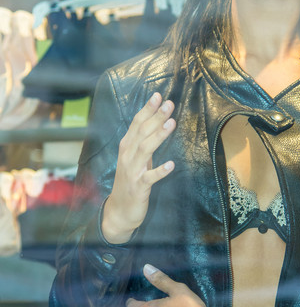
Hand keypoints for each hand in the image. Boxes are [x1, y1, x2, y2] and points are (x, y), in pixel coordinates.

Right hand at [102, 92, 174, 242]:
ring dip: (159, 136)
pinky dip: (160, 171)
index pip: (137, 123)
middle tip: (170, 104)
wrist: (120, 210)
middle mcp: (128, 156)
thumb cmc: (130, 181)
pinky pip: (149, 178)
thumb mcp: (135, 158)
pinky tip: (171, 165)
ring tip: (172, 123)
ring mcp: (132, 171)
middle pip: (142, 132)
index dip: (148, 109)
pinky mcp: (139, 187)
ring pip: (145, 150)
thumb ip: (143, 141)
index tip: (159, 95)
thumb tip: (157, 121)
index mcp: (127, 147)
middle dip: (156, 117)